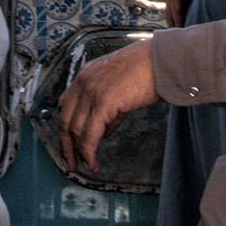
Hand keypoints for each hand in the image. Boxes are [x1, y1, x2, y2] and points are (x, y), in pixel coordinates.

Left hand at [56, 40, 158, 174]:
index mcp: (85, 76)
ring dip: (79, 153)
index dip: (64, 129)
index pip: (65, 106)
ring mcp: (91, 92)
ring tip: (88, 165)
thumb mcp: (118, 86)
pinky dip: (89, 152)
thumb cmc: (147, 69)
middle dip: (66, 146)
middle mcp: (83, 82)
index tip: (67, 144)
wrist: (161, 60)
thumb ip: (107, 108)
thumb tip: (103, 131)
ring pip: (75, 130)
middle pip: (64, 120)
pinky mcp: (103, 102)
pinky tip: (93, 162)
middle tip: (69, 162)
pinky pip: (90, 134)